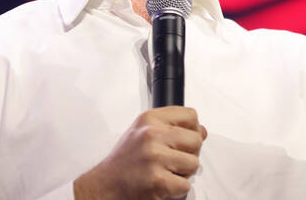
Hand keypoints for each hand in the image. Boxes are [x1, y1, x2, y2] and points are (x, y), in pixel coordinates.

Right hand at [74, 107, 207, 199]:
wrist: (104, 186)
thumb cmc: (124, 161)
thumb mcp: (143, 132)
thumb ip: (171, 128)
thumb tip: (202, 131)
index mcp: (150, 119)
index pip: (191, 116)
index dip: (192, 130)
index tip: (183, 140)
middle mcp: (152, 134)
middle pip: (196, 140)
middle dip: (189, 154)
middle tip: (172, 161)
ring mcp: (155, 157)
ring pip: (194, 164)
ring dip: (183, 173)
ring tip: (165, 172)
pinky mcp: (158, 181)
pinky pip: (185, 185)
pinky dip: (176, 190)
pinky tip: (161, 185)